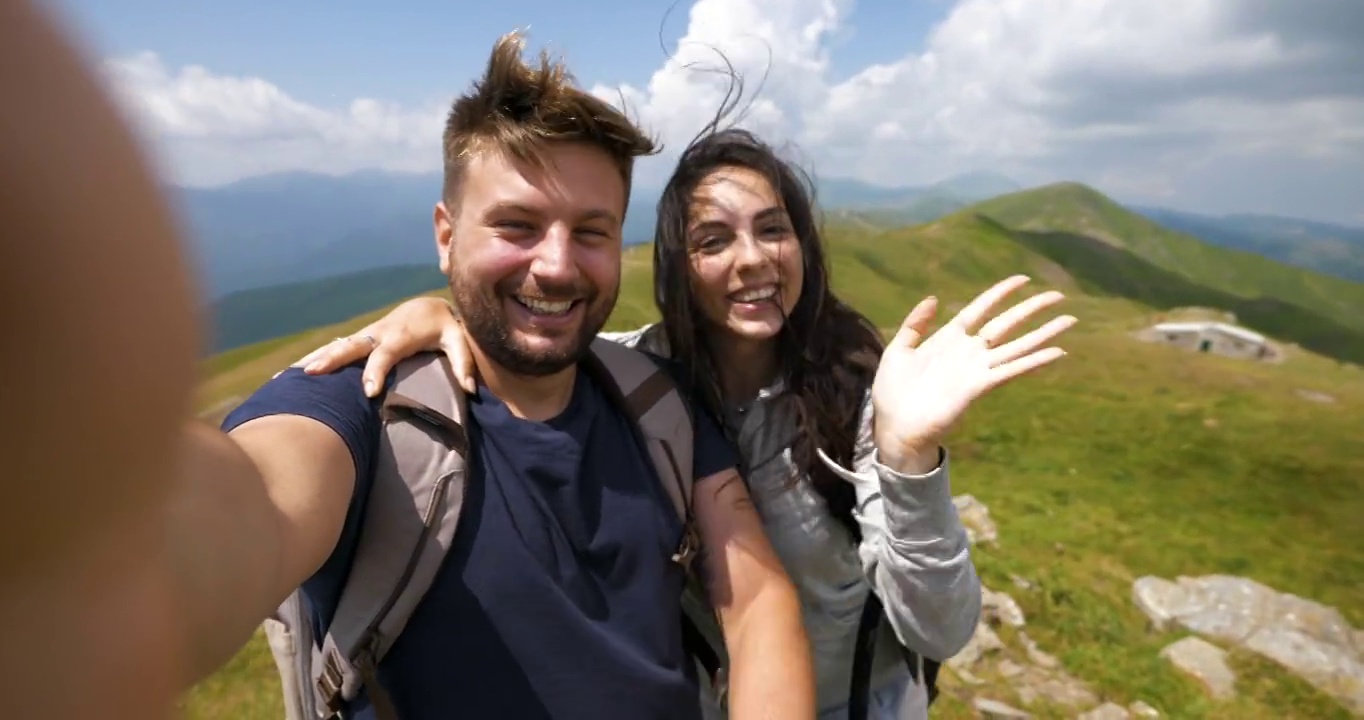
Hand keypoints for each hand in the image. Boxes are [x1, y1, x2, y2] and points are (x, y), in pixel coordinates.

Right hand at [285, 296, 475, 395]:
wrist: (427, 307)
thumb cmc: (444, 328)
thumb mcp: (458, 340)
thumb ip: (464, 364)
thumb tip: (472, 390)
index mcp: (401, 335)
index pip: (386, 353)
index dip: (377, 370)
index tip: (369, 392)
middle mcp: (379, 333)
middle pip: (353, 346)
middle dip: (334, 360)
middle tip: (313, 375)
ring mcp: (367, 335)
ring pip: (338, 346)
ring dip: (316, 359)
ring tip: (292, 376)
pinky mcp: (360, 339)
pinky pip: (335, 348)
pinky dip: (314, 358)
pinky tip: (292, 373)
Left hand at [870, 275, 1075, 473]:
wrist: (894, 426)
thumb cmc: (892, 392)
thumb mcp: (898, 350)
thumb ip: (915, 324)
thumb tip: (935, 298)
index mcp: (948, 338)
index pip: (980, 309)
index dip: (1000, 293)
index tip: (1022, 279)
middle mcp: (968, 351)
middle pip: (1006, 324)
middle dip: (1031, 309)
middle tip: (1058, 296)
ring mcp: (976, 369)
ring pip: (1016, 346)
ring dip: (1043, 333)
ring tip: (1069, 320)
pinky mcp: (979, 386)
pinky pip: (1011, 370)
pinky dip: (1034, 361)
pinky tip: (1057, 352)